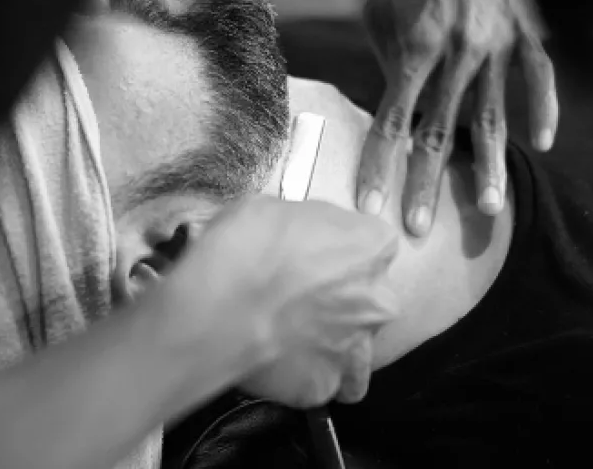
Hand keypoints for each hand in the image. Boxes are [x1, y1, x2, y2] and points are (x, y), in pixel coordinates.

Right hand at [169, 196, 400, 407]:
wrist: (215, 308)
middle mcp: (377, 299)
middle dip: (343, 300)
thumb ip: (307, 227)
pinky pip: (321, 382)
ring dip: (336, 346)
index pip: (375, 245)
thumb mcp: (276, 207)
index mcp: (373, 246)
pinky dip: (304, 376)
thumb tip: (301, 238)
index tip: (315, 254)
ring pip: (359, 352)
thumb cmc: (243, 244)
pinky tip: (277, 363)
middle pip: (371, 299)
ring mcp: (354, 348)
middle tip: (299, 298)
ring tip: (297, 340)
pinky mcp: (323, 385)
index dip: (342, 250)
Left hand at [357, 0, 557, 236]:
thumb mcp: (381, 12)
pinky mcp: (525, 33)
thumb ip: (387, 63)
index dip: (380, 169)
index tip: (372, 208)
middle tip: (419, 230)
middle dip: (427, 186)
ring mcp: (497, 46)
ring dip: (491, 167)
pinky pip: (539, 76)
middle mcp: (459, 55)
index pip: (393, 124)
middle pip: (440, 134)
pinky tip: (545, 141)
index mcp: (416, 51)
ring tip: (491, 209)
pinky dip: (545, 108)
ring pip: (493, 118)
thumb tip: (396, 108)